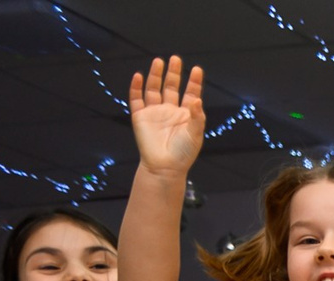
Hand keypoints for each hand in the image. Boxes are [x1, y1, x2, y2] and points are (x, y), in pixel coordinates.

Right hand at [127, 56, 205, 175]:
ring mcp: (155, 112)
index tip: (196, 69)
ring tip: (159, 61)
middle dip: (174, 73)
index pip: (191, 94)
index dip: (193, 82)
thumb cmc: (183, 153)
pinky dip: (137, 87)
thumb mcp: (195, 134)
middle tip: (176, 59)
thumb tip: (197, 99)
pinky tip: (139, 76)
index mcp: (186, 115)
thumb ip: (197, 116)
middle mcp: (170, 111)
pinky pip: (136, 99)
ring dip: (156, 76)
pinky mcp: (140, 117)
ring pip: (154, 89)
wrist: (164, 167)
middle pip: (172, 87)